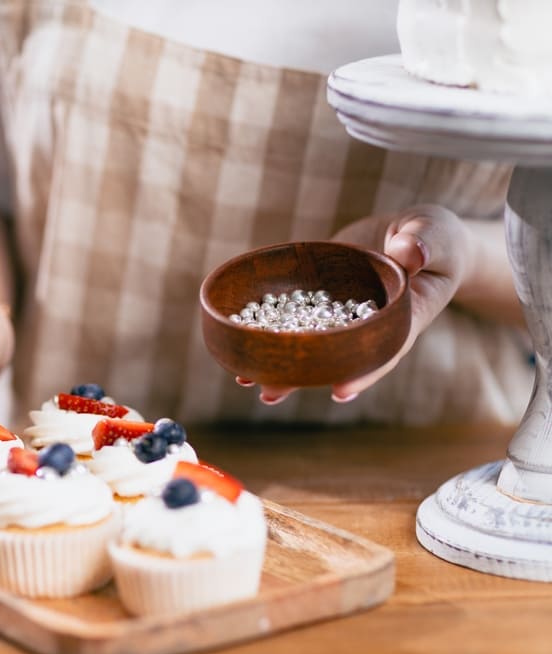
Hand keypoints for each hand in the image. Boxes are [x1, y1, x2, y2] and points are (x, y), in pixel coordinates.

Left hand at [243, 205, 469, 404]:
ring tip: (246, 380)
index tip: (339, 390)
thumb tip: (407, 252)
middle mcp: (367, 323)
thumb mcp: (436, 235)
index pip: (383, 349)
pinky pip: (296, 315)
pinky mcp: (322, 297)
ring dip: (280, 362)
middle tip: (269, 394)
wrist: (414, 236)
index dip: (362, 371)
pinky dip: (271, 329)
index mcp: (403, 317)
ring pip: (311, 343)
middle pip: (336, 357)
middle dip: (304, 376)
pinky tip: (241, 343)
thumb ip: (425, 242)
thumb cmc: (435, 238)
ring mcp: (342, 313)